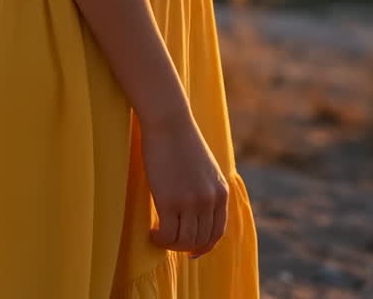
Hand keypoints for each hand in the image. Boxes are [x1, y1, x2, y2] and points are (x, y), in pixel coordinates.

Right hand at [139, 106, 229, 255]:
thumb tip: (197, 212)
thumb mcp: (205, 167)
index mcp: (221, 192)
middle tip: (168, 240)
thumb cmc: (181, 140)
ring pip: (183, 241)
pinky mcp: (170, 201)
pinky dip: (159, 239)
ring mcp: (191, 202)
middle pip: (200, 240)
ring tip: (158, 235)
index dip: (204, 246)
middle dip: (184, 246)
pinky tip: (151, 232)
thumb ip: (206, 189)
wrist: (169, 121)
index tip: (191, 251)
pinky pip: (166, 234)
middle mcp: (210, 200)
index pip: (217, 232)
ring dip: (170, 244)